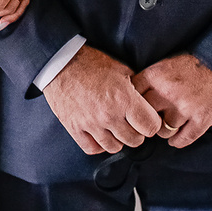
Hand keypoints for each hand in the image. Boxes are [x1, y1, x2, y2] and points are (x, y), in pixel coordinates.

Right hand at [43, 46, 162, 153]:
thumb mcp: (121, 69)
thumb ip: (136, 88)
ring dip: (118, 139)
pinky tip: (100, 133)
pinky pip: (92, 149)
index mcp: (124, 99)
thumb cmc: (91, 62)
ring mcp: (90, 124)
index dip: (151, 122)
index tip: (146, 117)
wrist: (60, 61)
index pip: (151, 126)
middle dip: (137, 131)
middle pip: (135, 140)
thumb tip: (147, 102)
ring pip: (115, 147)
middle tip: (131, 122)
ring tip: (115, 127)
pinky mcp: (74, 128)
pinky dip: (98, 144)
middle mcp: (108, 115)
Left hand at [131, 54, 211, 148]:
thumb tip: (132, 94)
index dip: (132, 105)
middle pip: (144, 116)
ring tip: (166, 127)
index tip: (134, 109)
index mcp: (155, 76)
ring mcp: (184, 108)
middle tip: (149, 122)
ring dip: (164, 131)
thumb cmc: (193, 63)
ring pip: (163, 131)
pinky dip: (177, 141)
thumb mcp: (165, 63)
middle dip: (146, 120)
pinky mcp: (201, 119)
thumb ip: (150, 79)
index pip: (132, 97)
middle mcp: (167, 93)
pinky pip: (182, 139)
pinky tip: (176, 139)